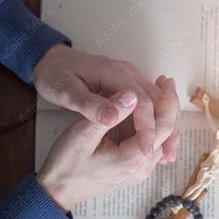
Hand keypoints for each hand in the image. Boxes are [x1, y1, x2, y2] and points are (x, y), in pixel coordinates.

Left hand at [33, 44, 179, 162]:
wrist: (51, 61)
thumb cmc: (55, 76)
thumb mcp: (66, 92)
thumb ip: (90, 105)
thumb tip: (114, 117)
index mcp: (115, 73)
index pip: (142, 101)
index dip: (147, 127)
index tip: (147, 150)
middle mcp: (128, 74)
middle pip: (157, 101)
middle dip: (165, 130)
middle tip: (168, 157)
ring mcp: (130, 79)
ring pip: (156, 104)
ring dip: (164, 128)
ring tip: (168, 155)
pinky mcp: (128, 87)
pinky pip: (148, 106)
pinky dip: (154, 124)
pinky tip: (155, 143)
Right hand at [36, 77, 178, 211]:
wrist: (58, 188)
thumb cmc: (66, 163)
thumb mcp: (82, 134)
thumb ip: (108, 114)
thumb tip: (132, 94)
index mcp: (132, 160)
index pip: (162, 128)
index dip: (167, 101)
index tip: (166, 81)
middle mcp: (141, 168)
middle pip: (167, 133)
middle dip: (169, 105)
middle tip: (166, 81)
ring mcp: (138, 170)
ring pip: (162, 138)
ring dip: (163, 114)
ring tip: (161, 89)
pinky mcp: (133, 168)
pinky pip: (152, 143)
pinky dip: (154, 124)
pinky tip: (148, 108)